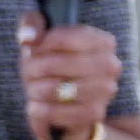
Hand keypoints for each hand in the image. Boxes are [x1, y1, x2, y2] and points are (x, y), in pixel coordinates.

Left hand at [20, 10, 124, 139]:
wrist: (58, 102)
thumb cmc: (49, 63)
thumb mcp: (39, 38)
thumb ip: (31, 26)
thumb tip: (28, 38)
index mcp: (102, 41)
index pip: (65, 37)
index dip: (41, 45)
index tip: (33, 51)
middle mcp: (110, 64)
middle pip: (60, 63)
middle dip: (36, 69)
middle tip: (29, 73)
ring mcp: (106, 90)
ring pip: (61, 89)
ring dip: (37, 90)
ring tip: (32, 89)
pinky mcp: (95, 113)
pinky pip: (64, 113)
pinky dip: (44, 111)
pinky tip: (36, 107)